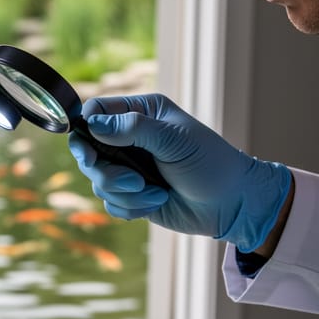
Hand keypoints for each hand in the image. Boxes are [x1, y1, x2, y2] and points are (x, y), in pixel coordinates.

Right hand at [67, 93, 291, 252]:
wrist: (233, 204)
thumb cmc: (211, 164)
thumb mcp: (174, 139)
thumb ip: (132, 128)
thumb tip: (93, 125)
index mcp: (140, 113)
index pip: (95, 111)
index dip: (86, 128)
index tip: (90, 149)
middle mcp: (128, 138)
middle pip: (87, 150)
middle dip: (106, 172)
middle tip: (133, 181)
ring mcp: (127, 167)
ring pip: (97, 180)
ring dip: (126, 193)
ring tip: (157, 193)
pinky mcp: (130, 195)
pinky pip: (109, 203)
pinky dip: (130, 207)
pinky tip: (156, 202)